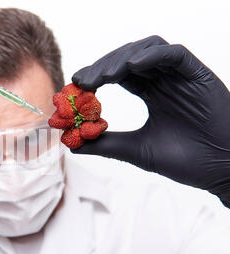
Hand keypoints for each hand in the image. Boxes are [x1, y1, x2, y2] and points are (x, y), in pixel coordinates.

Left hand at [72, 35, 229, 206]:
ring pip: (147, 50)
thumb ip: (106, 144)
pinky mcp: (198, 74)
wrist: (221, 170)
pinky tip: (131, 67)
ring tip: (103, 76)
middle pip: (127, 58)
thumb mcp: (136, 150)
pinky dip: (151, 55)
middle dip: (102, 66)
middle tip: (82, 80)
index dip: (95, 75)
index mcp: (151, 92)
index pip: (117, 74)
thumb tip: (72, 144)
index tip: (75, 85)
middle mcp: (163, 80)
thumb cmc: (185, 160)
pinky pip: (174, 54)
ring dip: (122, 59)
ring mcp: (180, 76)